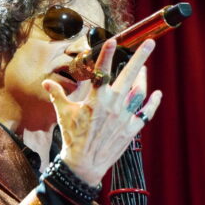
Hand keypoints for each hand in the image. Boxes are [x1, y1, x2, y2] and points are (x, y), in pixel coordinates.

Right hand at [42, 39, 161, 186]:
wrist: (84, 164)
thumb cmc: (72, 137)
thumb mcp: (63, 114)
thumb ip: (57, 95)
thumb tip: (47, 82)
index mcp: (96, 99)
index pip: (102, 71)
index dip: (107, 54)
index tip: (113, 40)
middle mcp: (113, 105)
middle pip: (129, 76)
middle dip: (140, 57)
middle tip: (149, 43)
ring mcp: (124, 117)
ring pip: (139, 92)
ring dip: (143, 78)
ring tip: (145, 68)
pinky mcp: (131, 130)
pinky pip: (145, 113)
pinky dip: (153, 103)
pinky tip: (157, 94)